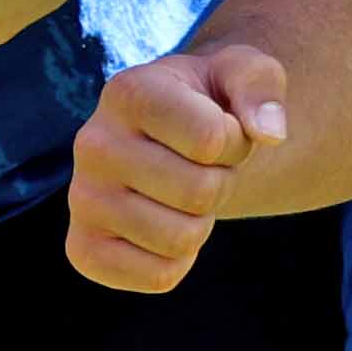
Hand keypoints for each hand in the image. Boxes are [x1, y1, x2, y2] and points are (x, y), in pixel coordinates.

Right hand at [64, 44, 295, 292]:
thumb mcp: (242, 73)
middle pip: (199, 193)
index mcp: (127, 92)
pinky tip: (164, 226)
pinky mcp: (83, 249)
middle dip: (220, 184)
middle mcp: (92, 144)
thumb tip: (270, 132)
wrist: (167, 142)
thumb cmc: (209, 104)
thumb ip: (261, 86)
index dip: (234, 142)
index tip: (219, 130)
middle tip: (202, 167)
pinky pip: (158, 277)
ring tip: (183, 194)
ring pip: (180, 240)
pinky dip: (178, 261)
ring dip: (200, 223)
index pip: (211, 139)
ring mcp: (81, 199)